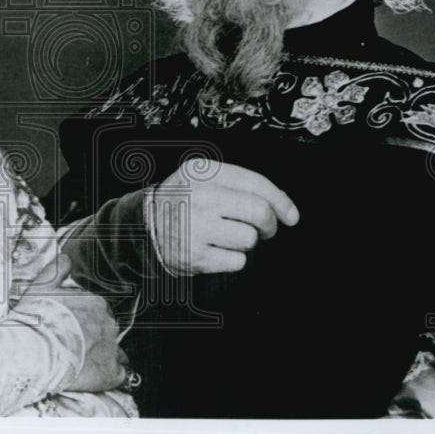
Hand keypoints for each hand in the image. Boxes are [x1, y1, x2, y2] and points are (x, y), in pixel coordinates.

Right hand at [30, 254, 127, 392]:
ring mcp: (111, 348)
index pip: (98, 310)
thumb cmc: (35, 318)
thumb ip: (57, 268)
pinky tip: (98, 377)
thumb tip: (66, 258)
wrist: (32, 351)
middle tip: (76, 346)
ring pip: (118, 352)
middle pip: (108, 330)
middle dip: (96, 337)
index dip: (85, 320)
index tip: (72, 327)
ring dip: (106, 356)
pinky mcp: (110, 373)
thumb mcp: (42, 285)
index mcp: (95, 302)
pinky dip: (112, 376)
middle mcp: (108, 323)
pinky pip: (120, 375)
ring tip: (87, 365)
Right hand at [151, 158, 298, 274]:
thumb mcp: (203, 178)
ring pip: (249, 239)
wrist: (143, 225)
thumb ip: (241, 185)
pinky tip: (217, 250)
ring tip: (228, 236)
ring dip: (247, 242)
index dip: (281, 200)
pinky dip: (233, 259)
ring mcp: (195, 227)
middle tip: (264, 229)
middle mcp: (199, 197)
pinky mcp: (194, 255)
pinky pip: (237, 261)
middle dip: (269, 224)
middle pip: (258, 212)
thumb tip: (287, 210)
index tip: (291, 215)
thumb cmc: (184, 200)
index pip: (256, 183)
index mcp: (203, 172)